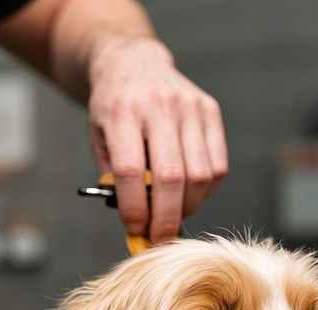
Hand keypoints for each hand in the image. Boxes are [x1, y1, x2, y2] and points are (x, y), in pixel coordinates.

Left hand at [87, 37, 227, 243]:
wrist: (134, 63)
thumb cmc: (115, 109)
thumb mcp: (100, 138)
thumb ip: (114, 178)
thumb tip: (138, 222)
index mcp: (123, 111)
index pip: (131, 171)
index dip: (135, 208)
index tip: (136, 228)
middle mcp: (159, 105)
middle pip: (171, 178)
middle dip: (166, 218)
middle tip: (160, 238)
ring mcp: (190, 107)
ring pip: (199, 176)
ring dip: (187, 207)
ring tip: (173, 214)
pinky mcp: (210, 111)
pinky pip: (217, 166)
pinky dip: (206, 191)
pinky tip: (190, 194)